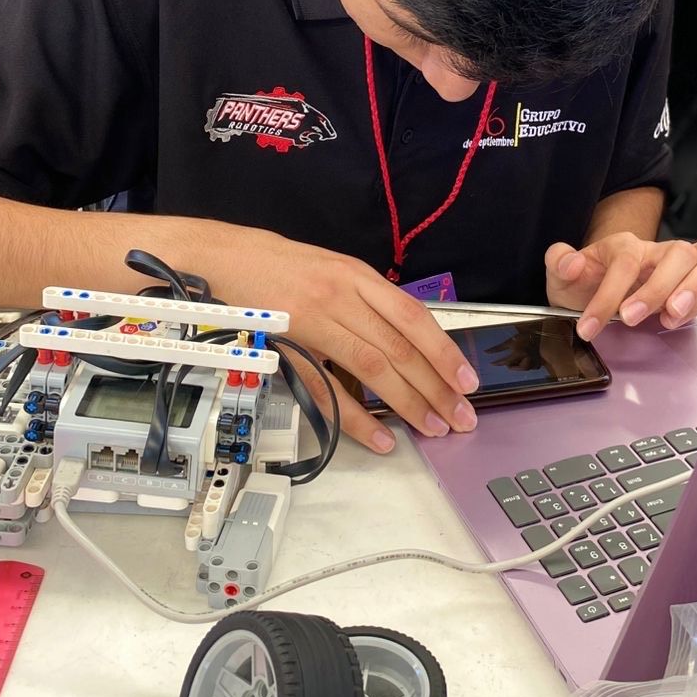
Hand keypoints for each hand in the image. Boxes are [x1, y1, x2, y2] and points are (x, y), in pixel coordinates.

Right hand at [234, 237, 480, 453]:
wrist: (229, 258)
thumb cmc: (285, 266)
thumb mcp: (337, 270)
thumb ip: (371, 301)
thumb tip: (410, 339)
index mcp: (358, 277)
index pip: (413, 317)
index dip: (443, 351)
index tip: (468, 381)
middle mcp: (342, 297)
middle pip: (398, 348)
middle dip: (436, 386)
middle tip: (461, 416)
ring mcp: (314, 323)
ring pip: (371, 368)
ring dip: (406, 402)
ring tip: (432, 428)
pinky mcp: (288, 349)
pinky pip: (327, 390)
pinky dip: (357, 419)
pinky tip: (382, 438)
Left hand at [545, 234, 696, 339]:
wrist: (596, 288)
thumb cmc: (585, 282)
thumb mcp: (561, 274)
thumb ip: (558, 261)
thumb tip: (571, 262)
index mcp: (623, 245)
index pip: (625, 262)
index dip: (607, 296)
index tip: (589, 327)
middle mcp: (655, 251)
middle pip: (677, 253)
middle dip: (658, 289)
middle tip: (630, 318)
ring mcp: (677, 265)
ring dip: (691, 290)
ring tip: (669, 319)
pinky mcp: (691, 282)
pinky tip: (674, 320)